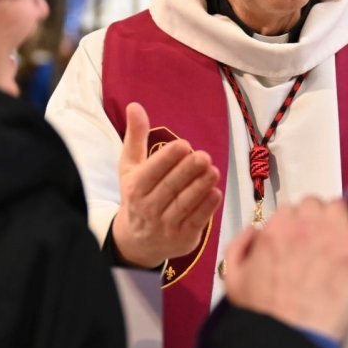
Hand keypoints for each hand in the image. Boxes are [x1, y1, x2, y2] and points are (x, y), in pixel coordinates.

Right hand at [111, 102, 221, 267]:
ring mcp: (165, 226)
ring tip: (214, 170)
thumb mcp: (130, 167)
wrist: (137, 242)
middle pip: (170, 188)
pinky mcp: (182, 239)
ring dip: (201, 187)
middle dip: (189, 171)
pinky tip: (216, 192)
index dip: (168, 158)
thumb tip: (135, 106)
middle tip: (205, 156)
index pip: (152, 172)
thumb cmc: (137, 196)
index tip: (184, 144)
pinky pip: (196, 221)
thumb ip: (136, 137)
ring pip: (185, 204)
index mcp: (134, 189)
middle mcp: (148, 209)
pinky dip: (207, 208)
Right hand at [222, 191, 347, 341]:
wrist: (290, 339)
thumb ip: (238, 247)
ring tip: (343, 235)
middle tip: (320, 240)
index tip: (300, 239)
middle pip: (315, 205)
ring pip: (340, 208)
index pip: (290, 211)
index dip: (296, 225)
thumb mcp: (233, 279)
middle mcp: (303, 225)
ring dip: (340, 218)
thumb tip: (254, 229)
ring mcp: (333, 234)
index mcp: (275, 230)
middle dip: (316, 219)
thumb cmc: (261, 315)